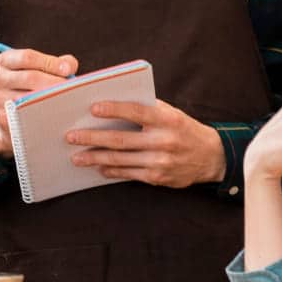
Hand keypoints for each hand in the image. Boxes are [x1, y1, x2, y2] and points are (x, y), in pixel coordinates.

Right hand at [0, 47, 77, 156]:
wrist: (15, 117)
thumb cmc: (33, 87)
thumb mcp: (43, 70)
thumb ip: (59, 63)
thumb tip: (69, 66)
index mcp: (5, 61)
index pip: (27, 57)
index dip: (49, 62)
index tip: (68, 70)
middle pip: (28, 77)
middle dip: (53, 82)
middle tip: (71, 89)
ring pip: (27, 98)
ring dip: (50, 100)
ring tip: (67, 101)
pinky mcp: (2, 119)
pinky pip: (25, 116)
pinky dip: (43, 116)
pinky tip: (56, 115)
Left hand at [65, 100, 224, 187]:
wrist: (210, 156)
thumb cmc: (184, 129)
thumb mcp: (171, 113)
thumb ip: (146, 109)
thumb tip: (112, 104)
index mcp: (166, 119)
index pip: (135, 111)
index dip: (113, 109)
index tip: (92, 108)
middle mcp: (163, 140)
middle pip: (121, 139)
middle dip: (92, 138)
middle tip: (71, 137)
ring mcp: (160, 161)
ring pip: (120, 160)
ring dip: (95, 158)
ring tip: (77, 156)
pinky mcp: (158, 177)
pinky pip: (128, 174)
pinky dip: (111, 171)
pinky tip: (98, 168)